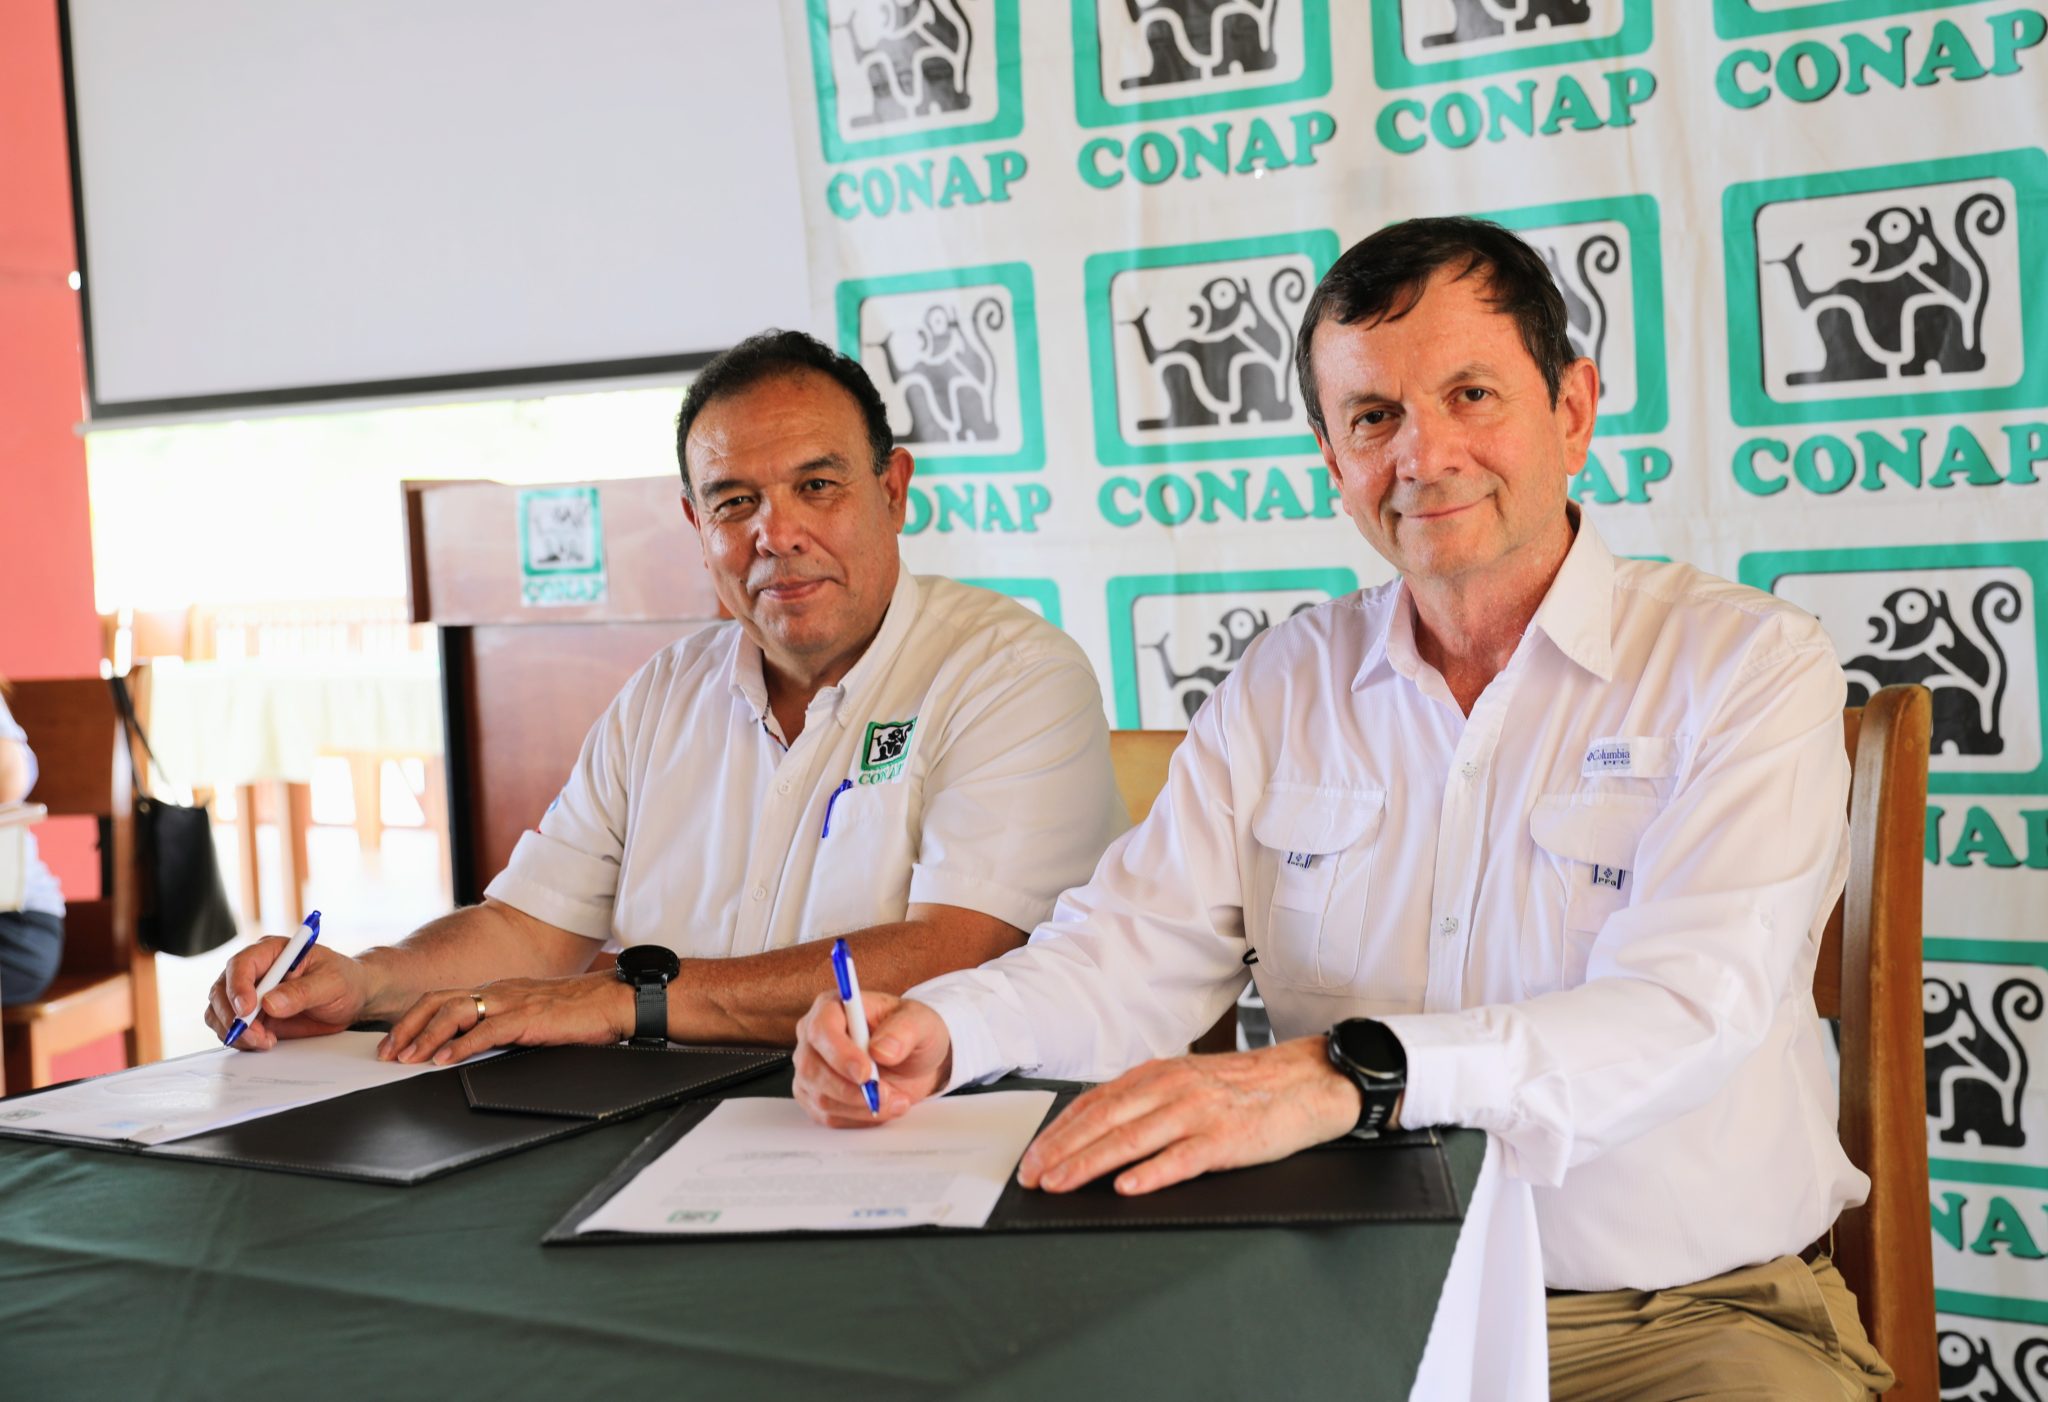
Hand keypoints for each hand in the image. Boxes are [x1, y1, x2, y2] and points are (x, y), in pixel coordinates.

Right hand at [205, 939, 373, 1049]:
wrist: (351, 998)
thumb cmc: (344, 981)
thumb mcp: (332, 983)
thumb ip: (302, 992)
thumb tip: (269, 1003)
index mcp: (272, 951)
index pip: (241, 964)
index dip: (238, 987)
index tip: (247, 1010)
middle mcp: (254, 971)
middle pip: (222, 990)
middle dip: (233, 1017)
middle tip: (256, 1035)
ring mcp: (250, 993)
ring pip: (220, 1012)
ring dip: (235, 1031)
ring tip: (265, 1041)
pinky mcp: (252, 1015)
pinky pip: (230, 1028)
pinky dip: (240, 1039)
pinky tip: (264, 1042)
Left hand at [380, 972, 632, 1064]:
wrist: (613, 1001)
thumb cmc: (579, 1013)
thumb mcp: (532, 1016)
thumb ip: (504, 1027)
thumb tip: (474, 1049)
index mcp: (498, 990)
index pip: (444, 999)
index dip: (414, 1020)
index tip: (395, 1043)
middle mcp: (499, 991)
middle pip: (438, 1001)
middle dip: (406, 1026)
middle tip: (386, 1053)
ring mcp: (513, 1001)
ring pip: (455, 1012)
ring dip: (426, 1037)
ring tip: (407, 1058)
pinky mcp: (528, 1017)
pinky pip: (486, 1030)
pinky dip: (461, 1045)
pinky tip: (445, 1060)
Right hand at [792, 990, 952, 1127]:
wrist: (914, 1061)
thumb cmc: (911, 1033)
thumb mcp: (920, 1022)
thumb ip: (904, 1031)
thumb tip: (882, 1050)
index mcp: (833, 1007)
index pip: (821, 1029)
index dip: (840, 1054)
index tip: (866, 1074)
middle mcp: (814, 1036)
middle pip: (813, 1068)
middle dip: (852, 1089)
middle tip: (886, 1094)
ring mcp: (811, 1068)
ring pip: (821, 1097)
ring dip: (861, 1107)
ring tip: (895, 1100)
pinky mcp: (815, 1096)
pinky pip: (828, 1116)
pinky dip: (859, 1118)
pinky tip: (881, 1107)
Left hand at [1017, 1035, 1362, 1195]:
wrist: (1307, 1080)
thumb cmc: (1245, 1087)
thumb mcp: (1187, 1081)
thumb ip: (1146, 1099)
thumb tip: (1096, 1127)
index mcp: (1157, 1075)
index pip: (1094, 1104)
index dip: (1058, 1133)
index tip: (1032, 1157)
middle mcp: (1171, 1089)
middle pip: (1104, 1121)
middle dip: (1061, 1151)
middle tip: (1032, 1177)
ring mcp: (1198, 1112)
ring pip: (1132, 1139)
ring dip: (1090, 1164)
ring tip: (1061, 1184)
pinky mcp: (1227, 1138)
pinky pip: (1183, 1158)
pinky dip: (1152, 1173)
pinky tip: (1128, 1187)